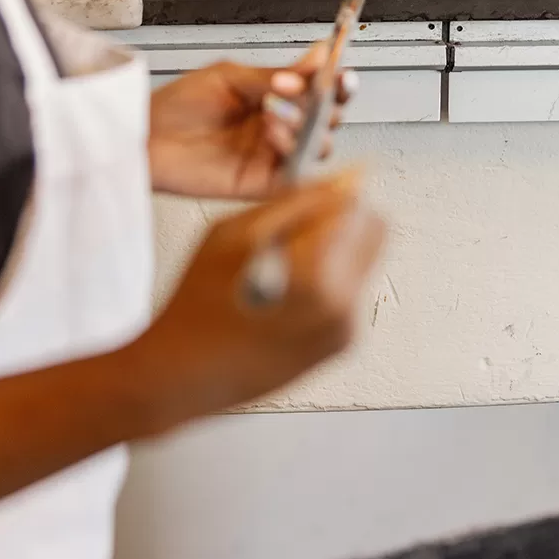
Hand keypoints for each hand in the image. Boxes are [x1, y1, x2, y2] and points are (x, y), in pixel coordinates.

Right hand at [130, 170, 385, 418]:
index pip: (360, 210)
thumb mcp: (235, 233)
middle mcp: (343, 306)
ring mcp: (345, 329)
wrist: (183, 376)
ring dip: (337, 249)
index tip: (317, 195)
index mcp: (318, 275)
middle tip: (298, 227)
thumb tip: (342, 182)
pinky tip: (286, 291)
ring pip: (366, 260)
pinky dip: (329, 280)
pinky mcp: (342, 345)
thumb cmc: (197, 308)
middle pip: (375, 234)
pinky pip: (352, 290)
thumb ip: (294, 203)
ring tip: (283, 265)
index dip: (338, 194)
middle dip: (345, 220)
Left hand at [148, 45, 357, 199]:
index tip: (341, 72)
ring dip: (306, 126)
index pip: (321, 91)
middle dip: (328, 104)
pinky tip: (273, 135)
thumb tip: (316, 56)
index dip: (338, 83)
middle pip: (329, 120)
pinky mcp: (262, 184)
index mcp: (278, 99)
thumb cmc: (177, 107)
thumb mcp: (230, 78)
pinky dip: (292, 154)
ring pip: (318, 146)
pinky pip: (295, 174)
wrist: (145, 137)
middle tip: (313, 91)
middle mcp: (282, 128)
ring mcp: (274, 156)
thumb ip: (275, 73)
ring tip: (275, 113)